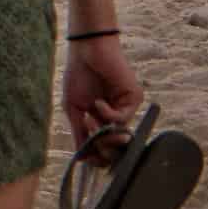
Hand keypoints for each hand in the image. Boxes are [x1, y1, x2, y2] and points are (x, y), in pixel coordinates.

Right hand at [64, 31, 142, 148]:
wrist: (87, 51)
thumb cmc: (78, 75)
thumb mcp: (73, 109)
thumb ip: (79, 132)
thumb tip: (81, 158)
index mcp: (102, 119)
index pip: (105, 146)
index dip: (98, 156)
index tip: (87, 158)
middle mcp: (116, 116)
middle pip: (116, 146)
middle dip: (103, 149)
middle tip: (92, 143)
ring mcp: (126, 108)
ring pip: (121, 135)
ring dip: (103, 132)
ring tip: (88, 119)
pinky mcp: (134, 99)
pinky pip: (123, 118)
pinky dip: (107, 114)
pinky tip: (98, 103)